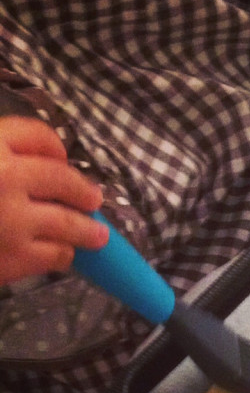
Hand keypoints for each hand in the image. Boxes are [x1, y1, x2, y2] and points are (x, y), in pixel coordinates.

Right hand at [0, 116, 107, 286]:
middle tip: (94, 199)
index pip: (37, 135)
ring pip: (69, 223)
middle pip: (63, 179)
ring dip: (88, 230)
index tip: (63, 159)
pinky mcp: (14, 258)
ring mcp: (13, 219)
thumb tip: (35, 161)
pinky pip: (55, 255)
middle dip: (83, 191)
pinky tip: (61, 256)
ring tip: (97, 235)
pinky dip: (62, 255)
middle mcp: (4, 176)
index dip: (56, 148)